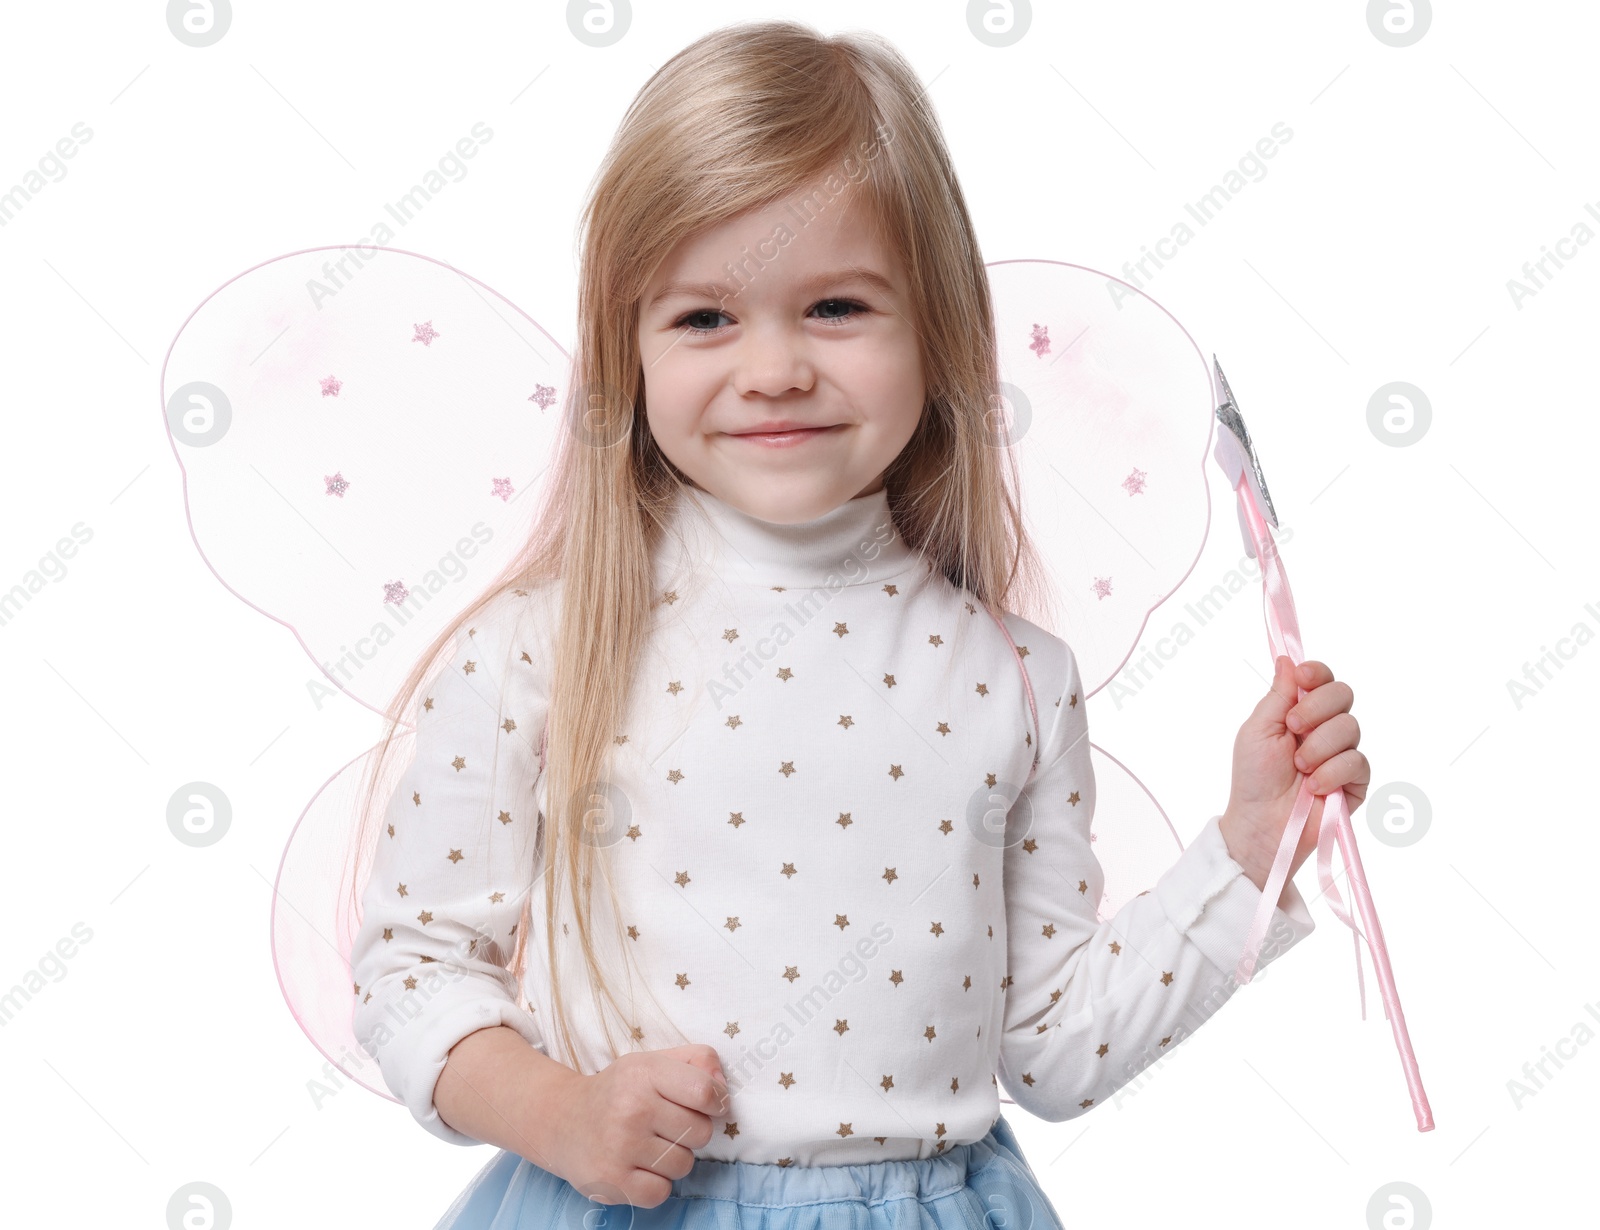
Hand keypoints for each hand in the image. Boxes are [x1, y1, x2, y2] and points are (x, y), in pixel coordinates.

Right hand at [543, 1043, 729, 1208]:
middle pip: (700, 1133)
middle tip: (664, 1125)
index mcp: (644, 1072)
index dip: (715, 1102)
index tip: (704, 1105)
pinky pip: (662, 1192)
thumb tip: (722, 1088)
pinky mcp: (612, 1182)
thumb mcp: (655, 1061)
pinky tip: (637, 1166)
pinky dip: (655, 1184)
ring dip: (673, 1159)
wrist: (562, 1120)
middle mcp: (631, 1108)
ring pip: (684, 1165)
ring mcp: (620, 1147)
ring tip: (647, 1145)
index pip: (706, 1092)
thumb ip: (698, 1061)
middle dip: (690, 1131)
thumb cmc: (621, 1090)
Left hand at [1219, 656, 1369, 897]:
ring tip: (1299, 767)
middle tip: (1293, 728)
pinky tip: (1313, 786)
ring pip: (1350, 727)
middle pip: (1343, 694)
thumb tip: (1287, 659)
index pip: (1322, 679)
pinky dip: (1331, 772)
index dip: (1317, 673)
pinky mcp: (1357, 781)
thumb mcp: (1258, 730)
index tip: (1302, 677)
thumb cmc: (1254, 777)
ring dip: (1318, 746)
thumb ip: (1278, 695)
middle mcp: (1325, 728)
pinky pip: (1357, 761)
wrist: (1261, 821)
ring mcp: (1343, 754)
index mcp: (1300, 712)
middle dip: (1317, 708)